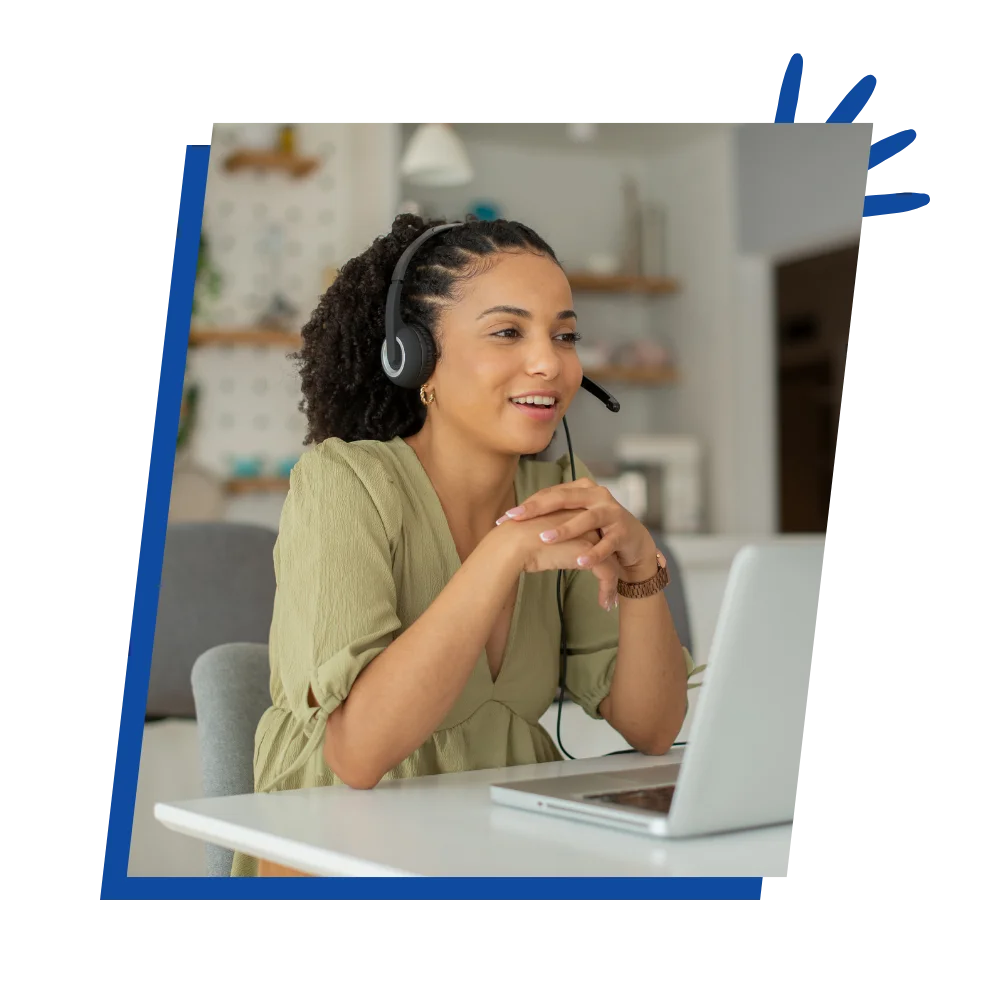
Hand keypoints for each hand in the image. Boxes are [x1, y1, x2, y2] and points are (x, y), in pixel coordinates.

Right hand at [495, 509, 622, 610]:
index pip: (591, 530)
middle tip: (612, 581)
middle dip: (610, 565)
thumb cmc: (513, 540)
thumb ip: (547, 535)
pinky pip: (608, 573)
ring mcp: (589, 534)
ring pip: (611, 560)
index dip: (594, 549)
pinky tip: (605, 605)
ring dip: (611, 582)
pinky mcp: (590, 553)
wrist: (511, 544)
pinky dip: (607, 590)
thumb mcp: (534, 532)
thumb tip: (543, 544)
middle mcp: (583, 518)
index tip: (593, 564)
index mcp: (570, 510)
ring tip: (610, 600)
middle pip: (605, 543)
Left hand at [497, 479, 658, 582]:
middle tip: (515, 518)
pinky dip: (594, 553)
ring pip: (586, 519)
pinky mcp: (624, 532)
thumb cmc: (596, 530)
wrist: (634, 542)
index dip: (527, 505)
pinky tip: (579, 561)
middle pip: (563, 499)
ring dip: (565, 529)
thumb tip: (513, 520)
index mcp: (581, 489)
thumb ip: (551, 515)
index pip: (549, 494)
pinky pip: (607, 544)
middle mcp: (596, 495)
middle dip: (537, 509)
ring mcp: (611, 512)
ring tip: (544, 538)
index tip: (504, 518)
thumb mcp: (573, 518)